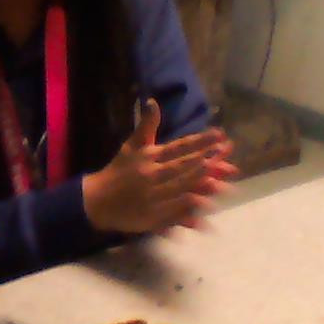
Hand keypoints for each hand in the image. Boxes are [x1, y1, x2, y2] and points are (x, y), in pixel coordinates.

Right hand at [81, 101, 235, 234]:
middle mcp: (152, 176)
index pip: (179, 147)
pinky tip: (203, 221)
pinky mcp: (151, 218)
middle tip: (228, 160)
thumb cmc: (119, 170)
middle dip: (207, 163)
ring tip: (222, 187)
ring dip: (202, 190)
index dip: (199, 141)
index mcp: (150, 157)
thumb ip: (146, 125)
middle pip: (183, 169)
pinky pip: (172, 217)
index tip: (219, 135)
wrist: (96, 200)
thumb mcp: (131, 146)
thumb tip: (152, 101)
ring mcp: (152, 198)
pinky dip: (186, 219)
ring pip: (180, 193)